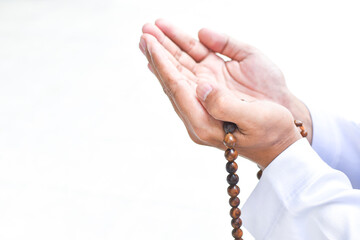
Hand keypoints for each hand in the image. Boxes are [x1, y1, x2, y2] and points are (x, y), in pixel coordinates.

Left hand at [141, 19, 312, 142]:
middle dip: (158, 54)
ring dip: (166, 53)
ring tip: (150, 34)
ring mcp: (206, 101)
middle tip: (144, 33)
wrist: (283, 141)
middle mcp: (200, 111)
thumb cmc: (273, 132)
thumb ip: (225, 106)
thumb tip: (201, 87)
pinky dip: (179, 60)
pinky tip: (166, 53)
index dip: (162, 63)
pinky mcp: (215, 93)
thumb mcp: (255, 120)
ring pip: (181, 73)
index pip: (177, 87)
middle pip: (173, 78)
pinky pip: (193, 72)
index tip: (150, 43)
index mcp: (204, 123)